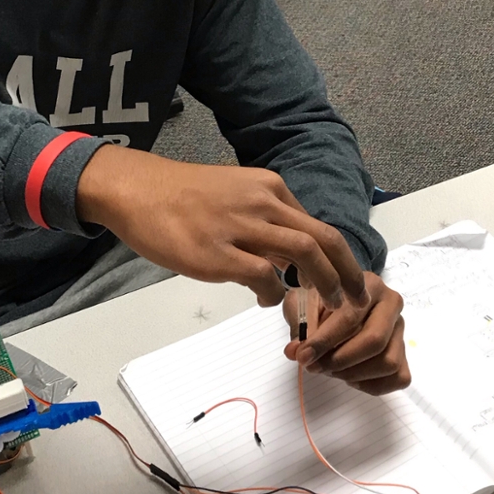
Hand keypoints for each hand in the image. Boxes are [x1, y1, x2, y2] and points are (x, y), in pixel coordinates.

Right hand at [76, 145, 369, 308]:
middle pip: (322, 238)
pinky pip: (264, 277)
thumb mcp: (233, 193)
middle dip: (346, 272)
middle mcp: (262, 203)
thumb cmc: (180, 195)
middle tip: (355, 298)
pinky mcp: (218, 254)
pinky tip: (265, 300)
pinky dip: (274, 294)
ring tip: (327, 307)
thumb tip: (285, 258)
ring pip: (303, 254)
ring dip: (322, 284)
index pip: (315, 223)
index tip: (341, 279)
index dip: (334, 256)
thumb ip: (262, 219)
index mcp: (269, 187)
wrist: (138, 191)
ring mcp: (241, 227)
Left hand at [282, 273, 409, 395]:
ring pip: (387, 363)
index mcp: (369, 285)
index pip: (351, 318)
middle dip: (341, 360)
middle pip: (375, 342)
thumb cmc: (320, 301)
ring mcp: (401, 331)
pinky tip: (349, 376)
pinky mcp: (405, 354)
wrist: (335, 302)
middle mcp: (391, 305)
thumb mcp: (304, 304)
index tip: (303, 356)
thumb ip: (300, 327)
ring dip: (354, 374)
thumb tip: (295, 352)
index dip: (325, 341)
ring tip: (330, 369)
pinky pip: (398, 378)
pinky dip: (371, 385)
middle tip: (315, 367)